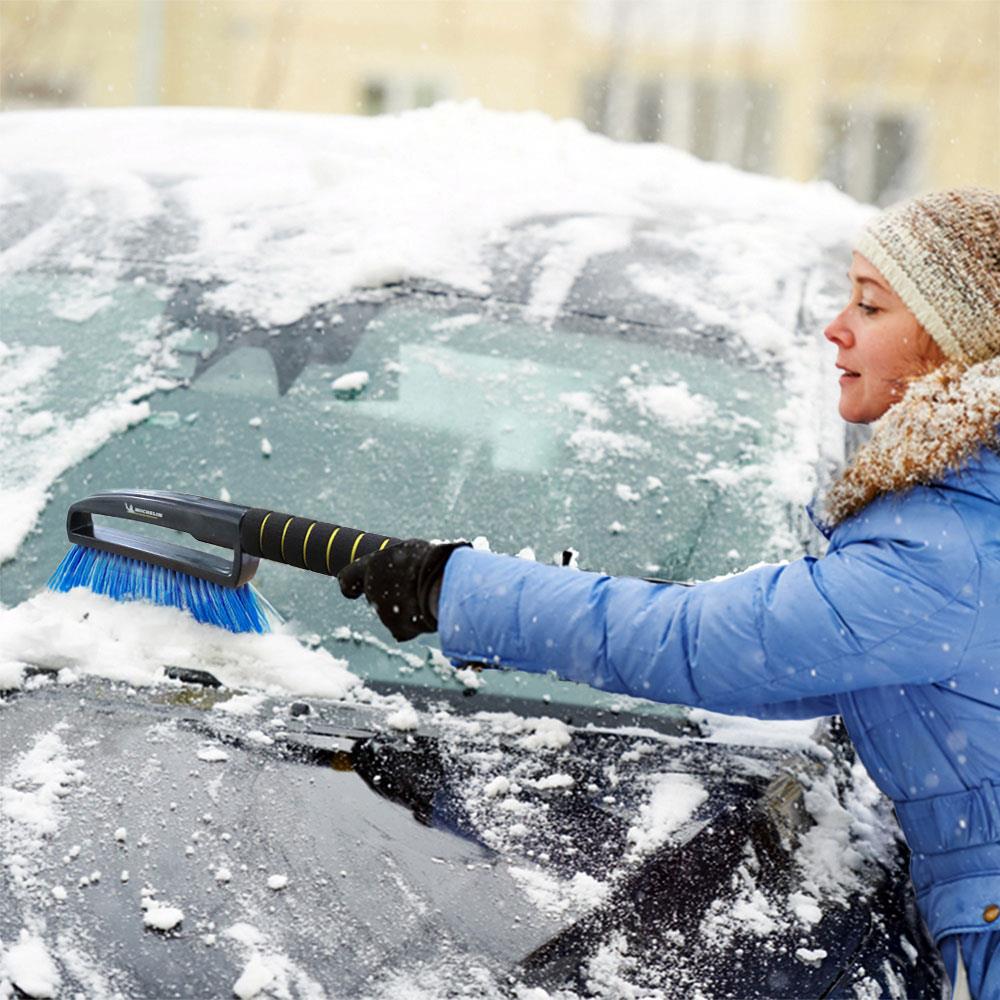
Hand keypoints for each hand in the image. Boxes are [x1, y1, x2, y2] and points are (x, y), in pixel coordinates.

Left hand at [337, 539, 468, 641]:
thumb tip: (399, 569)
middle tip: (411, 586)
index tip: (353, 589)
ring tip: (426, 595)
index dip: (350, 584)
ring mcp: (384, 613)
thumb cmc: (430, 561)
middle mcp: (373, 590)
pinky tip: (427, 612)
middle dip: (391, 594)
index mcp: (372, 566)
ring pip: (392, 612)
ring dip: (405, 607)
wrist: (443, 586)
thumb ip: (396, 562)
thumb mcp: (410, 551)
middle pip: (377, 596)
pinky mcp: (399, 629)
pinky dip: (414, 623)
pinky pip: (405, 627)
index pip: (347, 578)